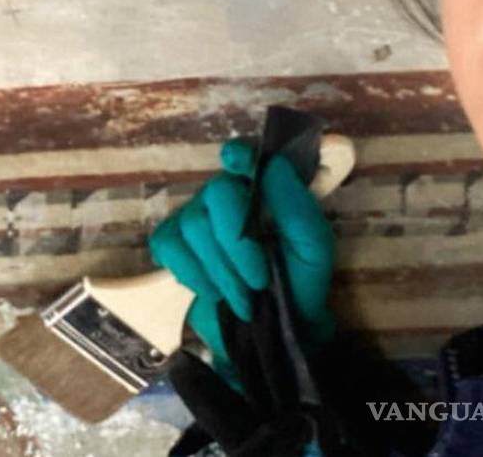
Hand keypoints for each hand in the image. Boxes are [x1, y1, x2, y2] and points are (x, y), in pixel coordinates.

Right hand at [147, 137, 336, 388]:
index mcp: (262, 187)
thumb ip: (297, 207)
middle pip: (216, 194)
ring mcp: (194, 217)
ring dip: (222, 271)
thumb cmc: (298, 282)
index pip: (244, 154)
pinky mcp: (172, 243)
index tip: (236, 162)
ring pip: (193, 226)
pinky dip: (192, 274)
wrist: (274, 328)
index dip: (238, 154)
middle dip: (238, 244)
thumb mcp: (312, 248)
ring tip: (244, 296)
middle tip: (259, 280)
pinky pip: (169, 245)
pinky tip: (213, 290)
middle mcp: (225, 195)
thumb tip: (273, 165)